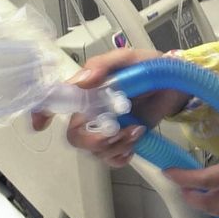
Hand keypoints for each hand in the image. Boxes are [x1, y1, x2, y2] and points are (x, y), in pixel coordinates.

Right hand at [31, 48, 190, 167]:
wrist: (177, 82)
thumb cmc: (150, 66)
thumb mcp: (128, 58)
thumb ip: (103, 65)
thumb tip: (80, 81)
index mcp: (89, 90)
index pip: (57, 101)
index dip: (43, 113)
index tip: (41, 126)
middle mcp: (93, 111)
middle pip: (75, 135)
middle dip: (93, 139)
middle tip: (117, 131)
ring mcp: (107, 128)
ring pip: (94, 150)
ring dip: (115, 145)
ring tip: (136, 131)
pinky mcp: (122, 141)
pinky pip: (110, 159)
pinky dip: (120, 156)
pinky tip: (133, 144)